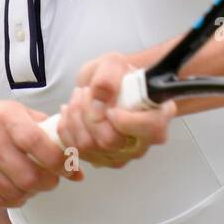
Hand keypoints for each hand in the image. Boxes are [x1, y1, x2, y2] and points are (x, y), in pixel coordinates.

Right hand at [0, 98, 81, 207]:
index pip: (37, 142)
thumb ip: (48, 133)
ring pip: (16, 192)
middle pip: (29, 176)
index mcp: (5, 117)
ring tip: (31, 182)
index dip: (58, 161)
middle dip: (47, 183)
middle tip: (50, 180)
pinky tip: (14, 187)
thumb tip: (77, 164)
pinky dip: (14, 199)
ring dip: (31, 192)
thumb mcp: (17, 113)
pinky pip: (0, 200)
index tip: (68, 169)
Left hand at [56, 52, 177, 168]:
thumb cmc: (116, 76)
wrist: (105, 88)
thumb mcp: (113, 64)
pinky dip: (66, 129)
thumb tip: (100, 96)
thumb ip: (108, 76)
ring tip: (76, 97)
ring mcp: (122, 155)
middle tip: (85, 92)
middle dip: (89, 113)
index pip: (151, 128)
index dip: (126, 120)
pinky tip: (70, 112)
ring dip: (74, 118)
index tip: (111, 107)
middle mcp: (143, 142)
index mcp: (157, 116)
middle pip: (110, 141)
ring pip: (89, 147)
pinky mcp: (101, 160)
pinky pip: (75, 150)